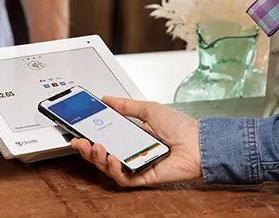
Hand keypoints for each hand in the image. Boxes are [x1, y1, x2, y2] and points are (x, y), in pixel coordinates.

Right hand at [71, 96, 201, 186]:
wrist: (199, 143)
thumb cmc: (181, 127)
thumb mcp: (149, 109)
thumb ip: (126, 106)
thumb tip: (107, 99)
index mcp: (132, 136)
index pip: (105, 136)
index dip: (90, 134)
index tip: (79, 129)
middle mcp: (132, 151)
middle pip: (102, 154)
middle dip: (88, 148)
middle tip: (80, 141)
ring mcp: (136, 165)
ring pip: (108, 167)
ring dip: (97, 158)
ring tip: (95, 147)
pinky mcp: (142, 178)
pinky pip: (123, 178)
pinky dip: (114, 169)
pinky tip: (111, 158)